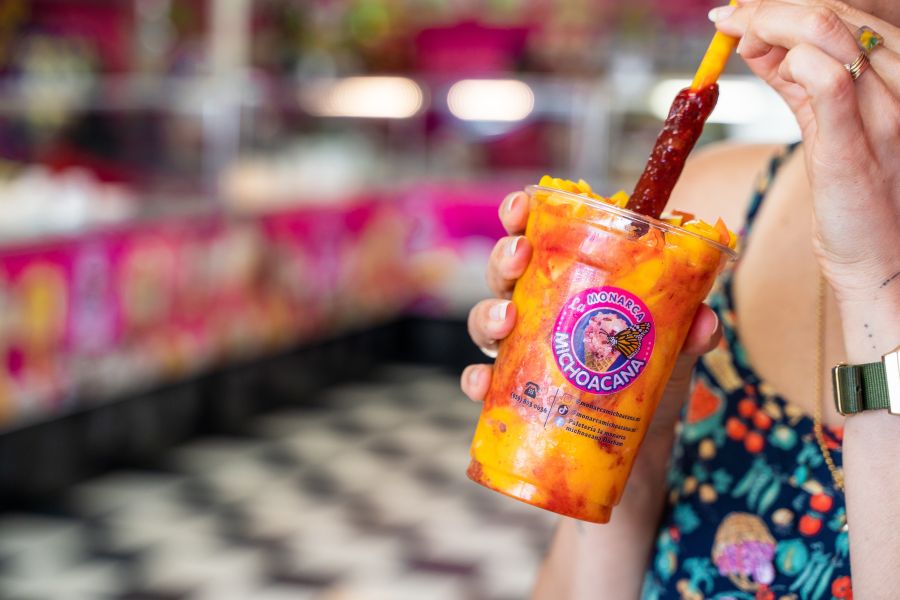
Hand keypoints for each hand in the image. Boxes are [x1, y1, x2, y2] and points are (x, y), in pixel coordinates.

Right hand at [459, 191, 722, 437]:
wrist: (638, 441)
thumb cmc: (649, 374)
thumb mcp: (674, 345)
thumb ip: (689, 327)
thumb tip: (704, 323)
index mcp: (569, 280)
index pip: (537, 237)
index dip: (521, 215)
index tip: (523, 204)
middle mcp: (536, 310)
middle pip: (504, 273)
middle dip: (503, 258)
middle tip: (520, 256)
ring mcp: (520, 351)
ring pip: (485, 321)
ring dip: (487, 315)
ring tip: (506, 321)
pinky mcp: (513, 393)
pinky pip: (481, 381)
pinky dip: (475, 380)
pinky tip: (483, 382)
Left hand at [710, 0, 899, 303]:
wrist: (880, 253)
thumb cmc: (854, 188)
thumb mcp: (827, 120)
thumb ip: (796, 78)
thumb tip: (754, 38)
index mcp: (899, 69)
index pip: (846, 9)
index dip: (786, 2)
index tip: (741, 8)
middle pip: (834, 11)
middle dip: (770, 7)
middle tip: (728, 16)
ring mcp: (885, 108)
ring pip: (827, 30)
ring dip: (768, 24)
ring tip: (736, 35)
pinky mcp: (855, 142)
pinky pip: (826, 79)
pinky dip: (788, 61)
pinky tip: (766, 66)